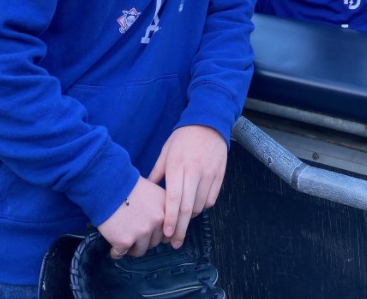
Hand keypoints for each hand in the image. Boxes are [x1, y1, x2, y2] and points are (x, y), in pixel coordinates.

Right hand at [97, 176, 165, 258]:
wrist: (108, 185)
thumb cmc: (127, 185)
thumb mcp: (152, 191)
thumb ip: (159, 207)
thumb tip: (160, 224)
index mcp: (166, 207)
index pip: (170, 230)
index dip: (158, 233)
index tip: (150, 233)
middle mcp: (158, 220)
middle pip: (155, 241)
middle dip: (145, 240)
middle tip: (133, 234)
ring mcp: (142, 231)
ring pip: (140, 250)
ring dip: (132, 247)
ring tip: (123, 240)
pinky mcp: (125, 241)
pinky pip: (121, 254)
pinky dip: (116, 252)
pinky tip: (113, 247)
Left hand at [148, 125, 226, 248]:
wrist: (208, 123)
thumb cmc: (183, 138)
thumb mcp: (166, 151)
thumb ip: (156, 173)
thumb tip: (146, 192)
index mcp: (178, 166)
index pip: (174, 199)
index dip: (171, 219)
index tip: (167, 234)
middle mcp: (194, 172)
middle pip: (188, 208)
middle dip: (181, 229)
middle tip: (175, 243)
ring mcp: (209, 174)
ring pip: (201, 206)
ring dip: (191, 218)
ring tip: (183, 224)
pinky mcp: (220, 175)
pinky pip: (211, 199)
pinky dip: (203, 207)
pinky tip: (196, 207)